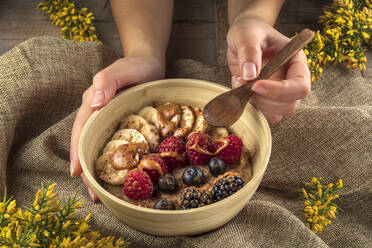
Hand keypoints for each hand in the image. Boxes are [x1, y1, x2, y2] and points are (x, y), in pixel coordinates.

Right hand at [70, 55, 163, 201]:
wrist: (149, 62)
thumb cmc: (136, 65)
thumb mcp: (123, 69)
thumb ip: (107, 82)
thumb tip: (95, 103)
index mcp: (93, 102)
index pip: (81, 131)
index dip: (78, 153)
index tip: (78, 174)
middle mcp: (98, 114)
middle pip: (87, 144)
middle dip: (88, 170)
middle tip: (94, 195)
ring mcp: (109, 120)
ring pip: (99, 148)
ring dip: (100, 169)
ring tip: (103, 193)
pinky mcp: (121, 124)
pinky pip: (114, 145)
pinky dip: (114, 161)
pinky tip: (120, 175)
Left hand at [226, 17, 310, 122]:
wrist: (243, 38)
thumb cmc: (250, 32)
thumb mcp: (247, 34)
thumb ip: (249, 51)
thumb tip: (250, 75)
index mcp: (296, 62)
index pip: (300, 86)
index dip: (279, 90)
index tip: (256, 85)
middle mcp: (292, 80)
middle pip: (290, 104)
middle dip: (263, 100)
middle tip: (242, 83)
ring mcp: (280, 93)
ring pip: (276, 114)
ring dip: (254, 104)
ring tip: (238, 82)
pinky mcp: (266, 100)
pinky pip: (262, 114)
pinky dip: (248, 106)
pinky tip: (238, 87)